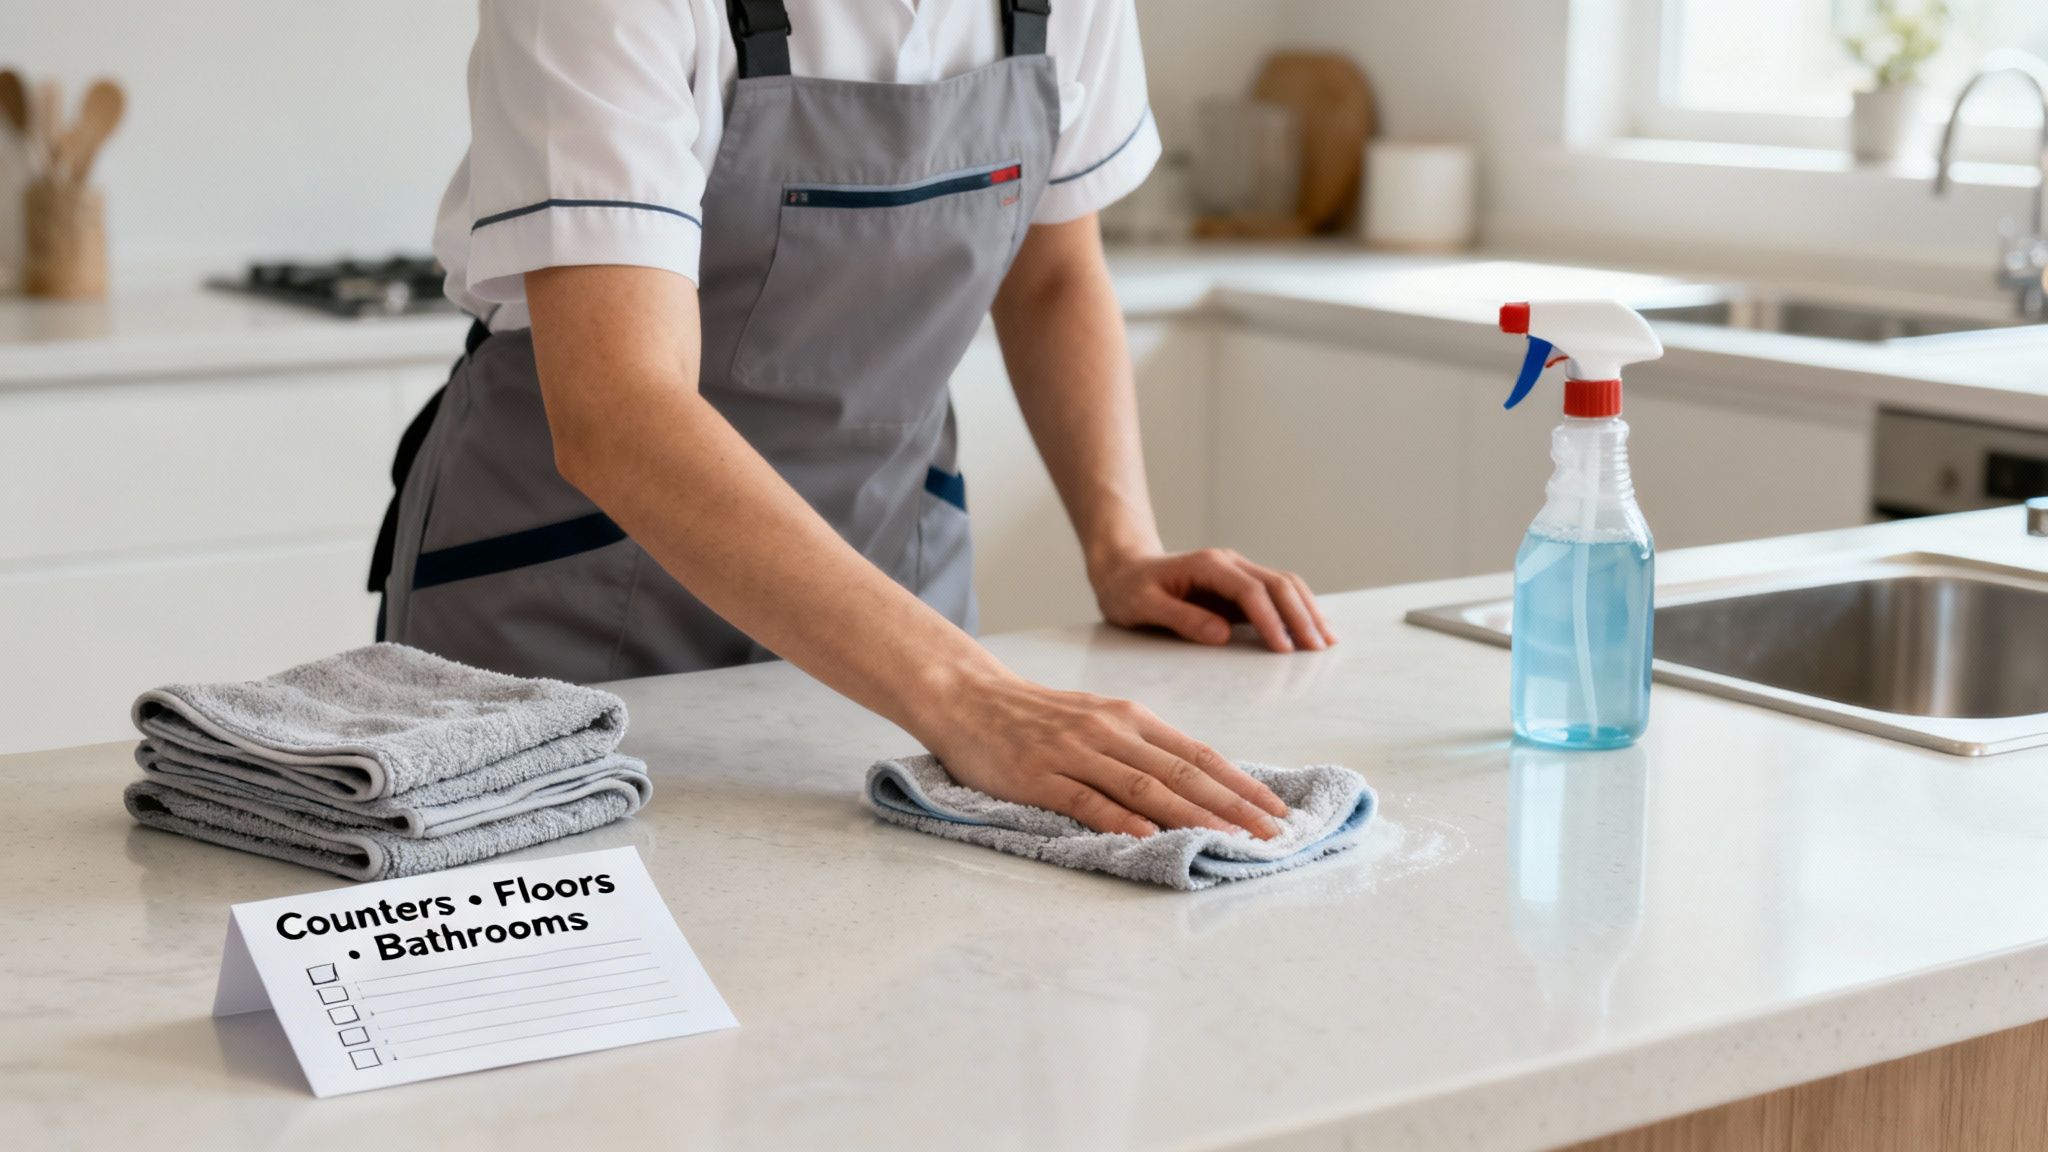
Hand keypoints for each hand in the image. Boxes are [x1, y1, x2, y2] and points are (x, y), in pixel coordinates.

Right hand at [921, 672, 1287, 838]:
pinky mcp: (1039, 776)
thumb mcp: (1098, 719)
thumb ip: (1141, 748)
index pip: (1198, 755)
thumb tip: (1195, 782)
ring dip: (1191, 817)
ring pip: (1144, 787)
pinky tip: (1148, 838)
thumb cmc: (1036, 715)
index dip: (1241, 784)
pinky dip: (1120, 820)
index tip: (1278, 811)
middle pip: (1183, 773)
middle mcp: (1110, 732)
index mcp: (1130, 718)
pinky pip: (1086, 801)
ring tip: (1227, 841)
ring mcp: (1074, 754)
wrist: (967, 696)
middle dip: (1233, 807)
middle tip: (1272, 835)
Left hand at [1091, 547, 1336, 652]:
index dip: (1270, 620)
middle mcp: (1228, 563)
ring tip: (1326, 640)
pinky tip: (1313, 628)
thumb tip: (1222, 634)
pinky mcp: (1239, 586)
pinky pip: (1277, 594)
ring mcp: (1237, 572)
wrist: (1123, 569)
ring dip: (1307, 610)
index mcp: (1207, 565)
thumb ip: (1180, 618)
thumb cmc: (1128, 590)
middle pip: (1278, 584)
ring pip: (1284, 585)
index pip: (1250, 591)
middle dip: (1301, 616)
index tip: (1284, 650)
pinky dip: (1299, 609)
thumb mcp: (1142, 606)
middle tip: (1318, 649)